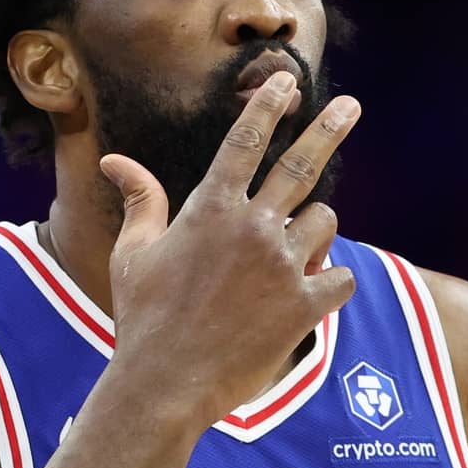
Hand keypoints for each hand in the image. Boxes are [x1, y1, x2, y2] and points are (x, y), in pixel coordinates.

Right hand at [98, 71, 361, 430]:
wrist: (164, 385)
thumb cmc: (142, 319)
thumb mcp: (133, 254)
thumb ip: (140, 201)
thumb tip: (116, 161)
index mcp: (209, 210)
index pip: (245, 141)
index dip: (267, 105)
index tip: (284, 81)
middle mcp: (252, 229)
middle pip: (302, 165)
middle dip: (329, 128)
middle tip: (351, 106)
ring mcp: (282, 266)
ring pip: (324, 223)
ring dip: (314, 231)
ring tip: (292, 254)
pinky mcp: (304, 306)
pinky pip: (340, 276)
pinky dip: (331, 280)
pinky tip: (311, 292)